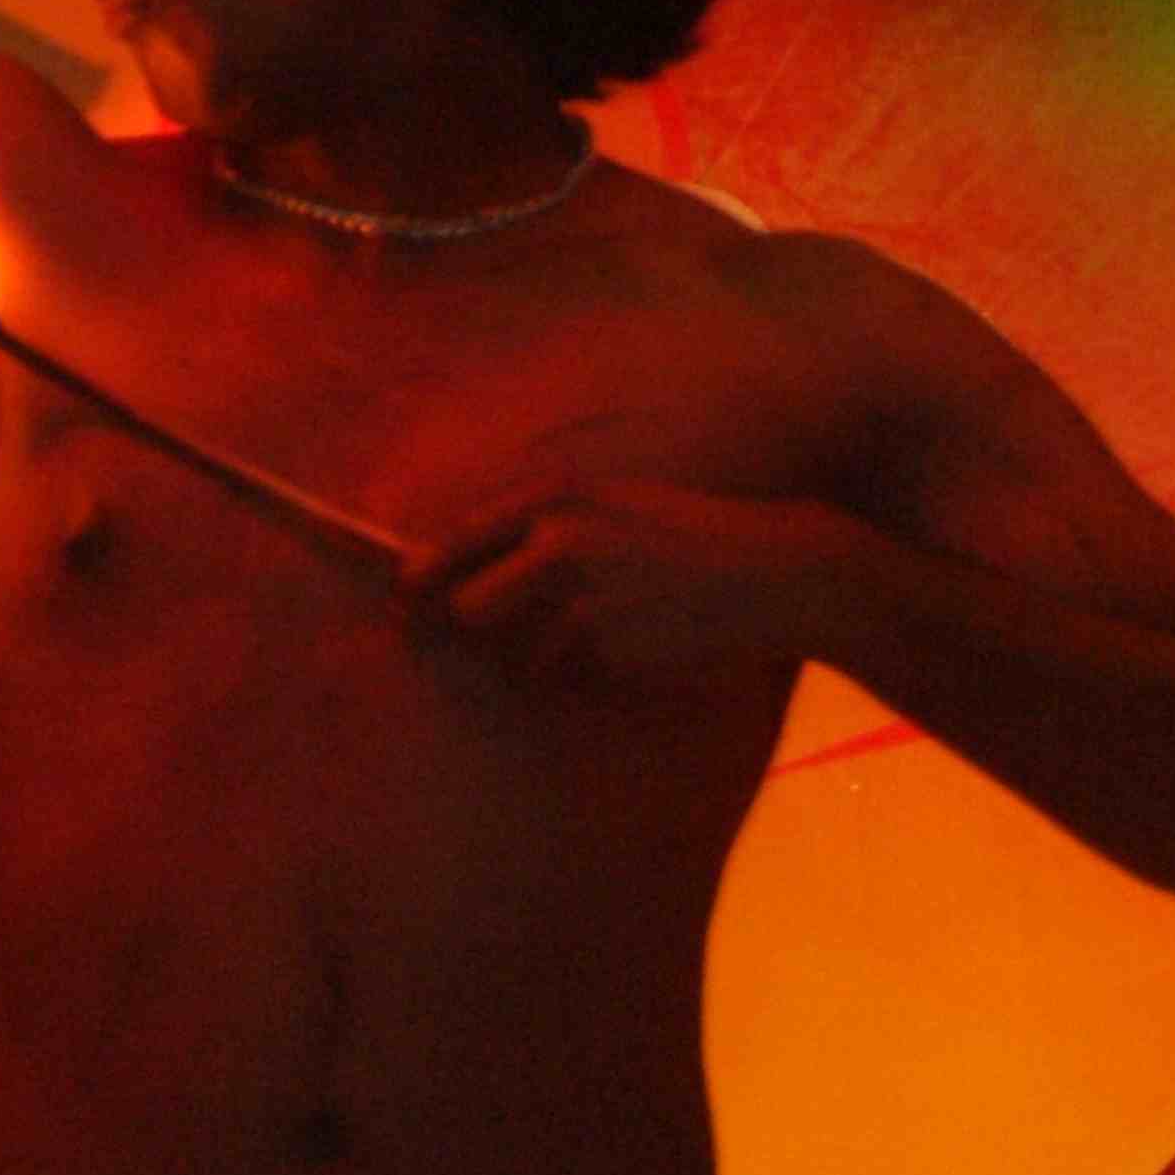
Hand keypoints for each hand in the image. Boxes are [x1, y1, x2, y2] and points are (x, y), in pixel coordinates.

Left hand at [401, 478, 857, 683]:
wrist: (774, 570)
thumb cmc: (686, 542)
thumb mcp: (611, 507)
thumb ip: (540, 528)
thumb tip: (456, 566)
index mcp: (556, 496)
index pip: (454, 541)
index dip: (415, 579)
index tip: (400, 605)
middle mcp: (558, 536)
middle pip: (463, 607)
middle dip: (463, 636)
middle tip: (475, 655)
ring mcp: (582, 590)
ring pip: (510, 652)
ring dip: (533, 662)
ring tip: (592, 644)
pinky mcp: (610, 639)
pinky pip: (565, 675)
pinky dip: (586, 678)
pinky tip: (632, 652)